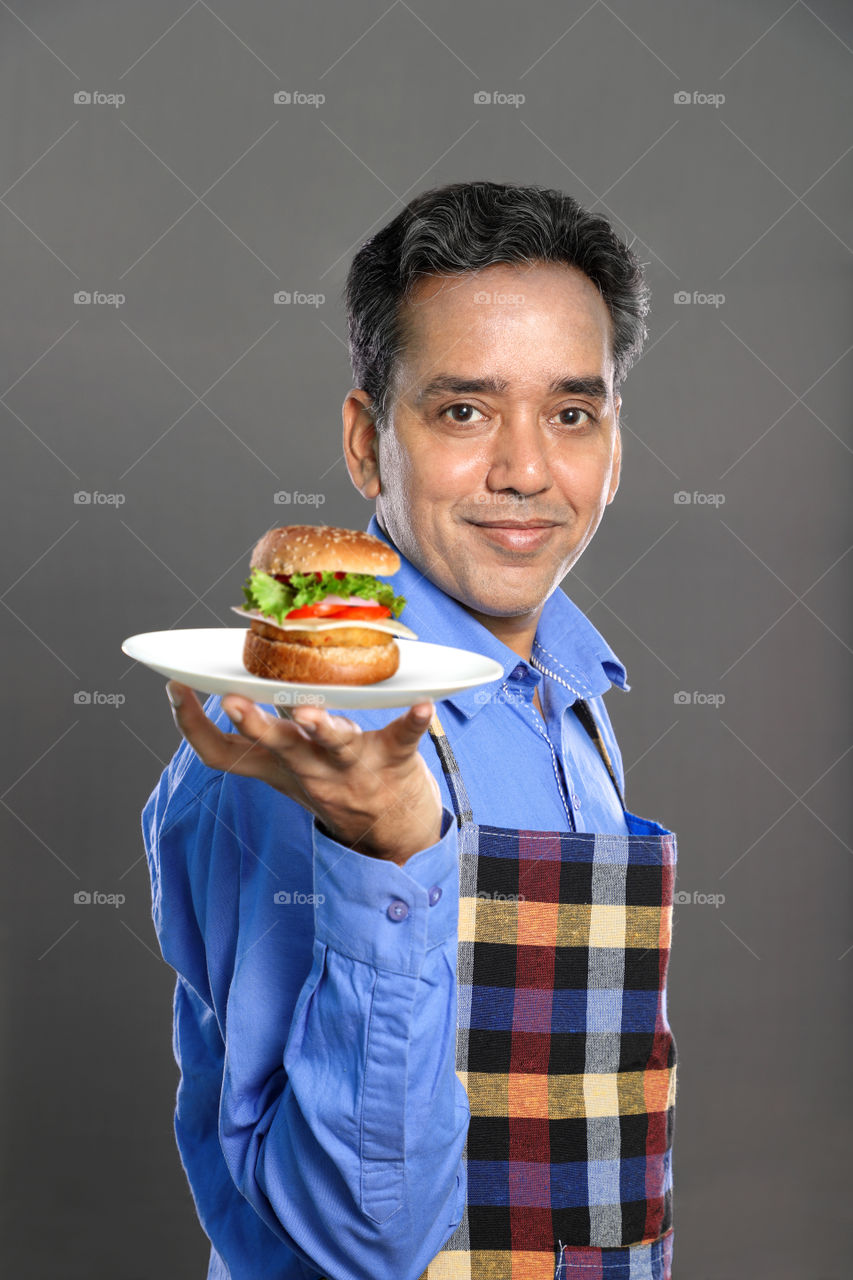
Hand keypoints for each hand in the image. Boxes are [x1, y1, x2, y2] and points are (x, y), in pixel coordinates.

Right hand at [164, 683, 442, 866]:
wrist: (391, 834)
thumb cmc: (332, 784)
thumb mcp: (285, 769)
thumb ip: (255, 737)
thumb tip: (218, 684)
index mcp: (279, 765)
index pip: (221, 752)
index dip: (191, 725)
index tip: (173, 686)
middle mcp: (311, 766)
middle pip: (275, 745)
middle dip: (254, 722)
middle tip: (231, 701)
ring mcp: (353, 763)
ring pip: (332, 742)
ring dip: (321, 726)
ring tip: (312, 712)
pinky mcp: (394, 757)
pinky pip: (405, 737)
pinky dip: (414, 722)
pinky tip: (425, 706)